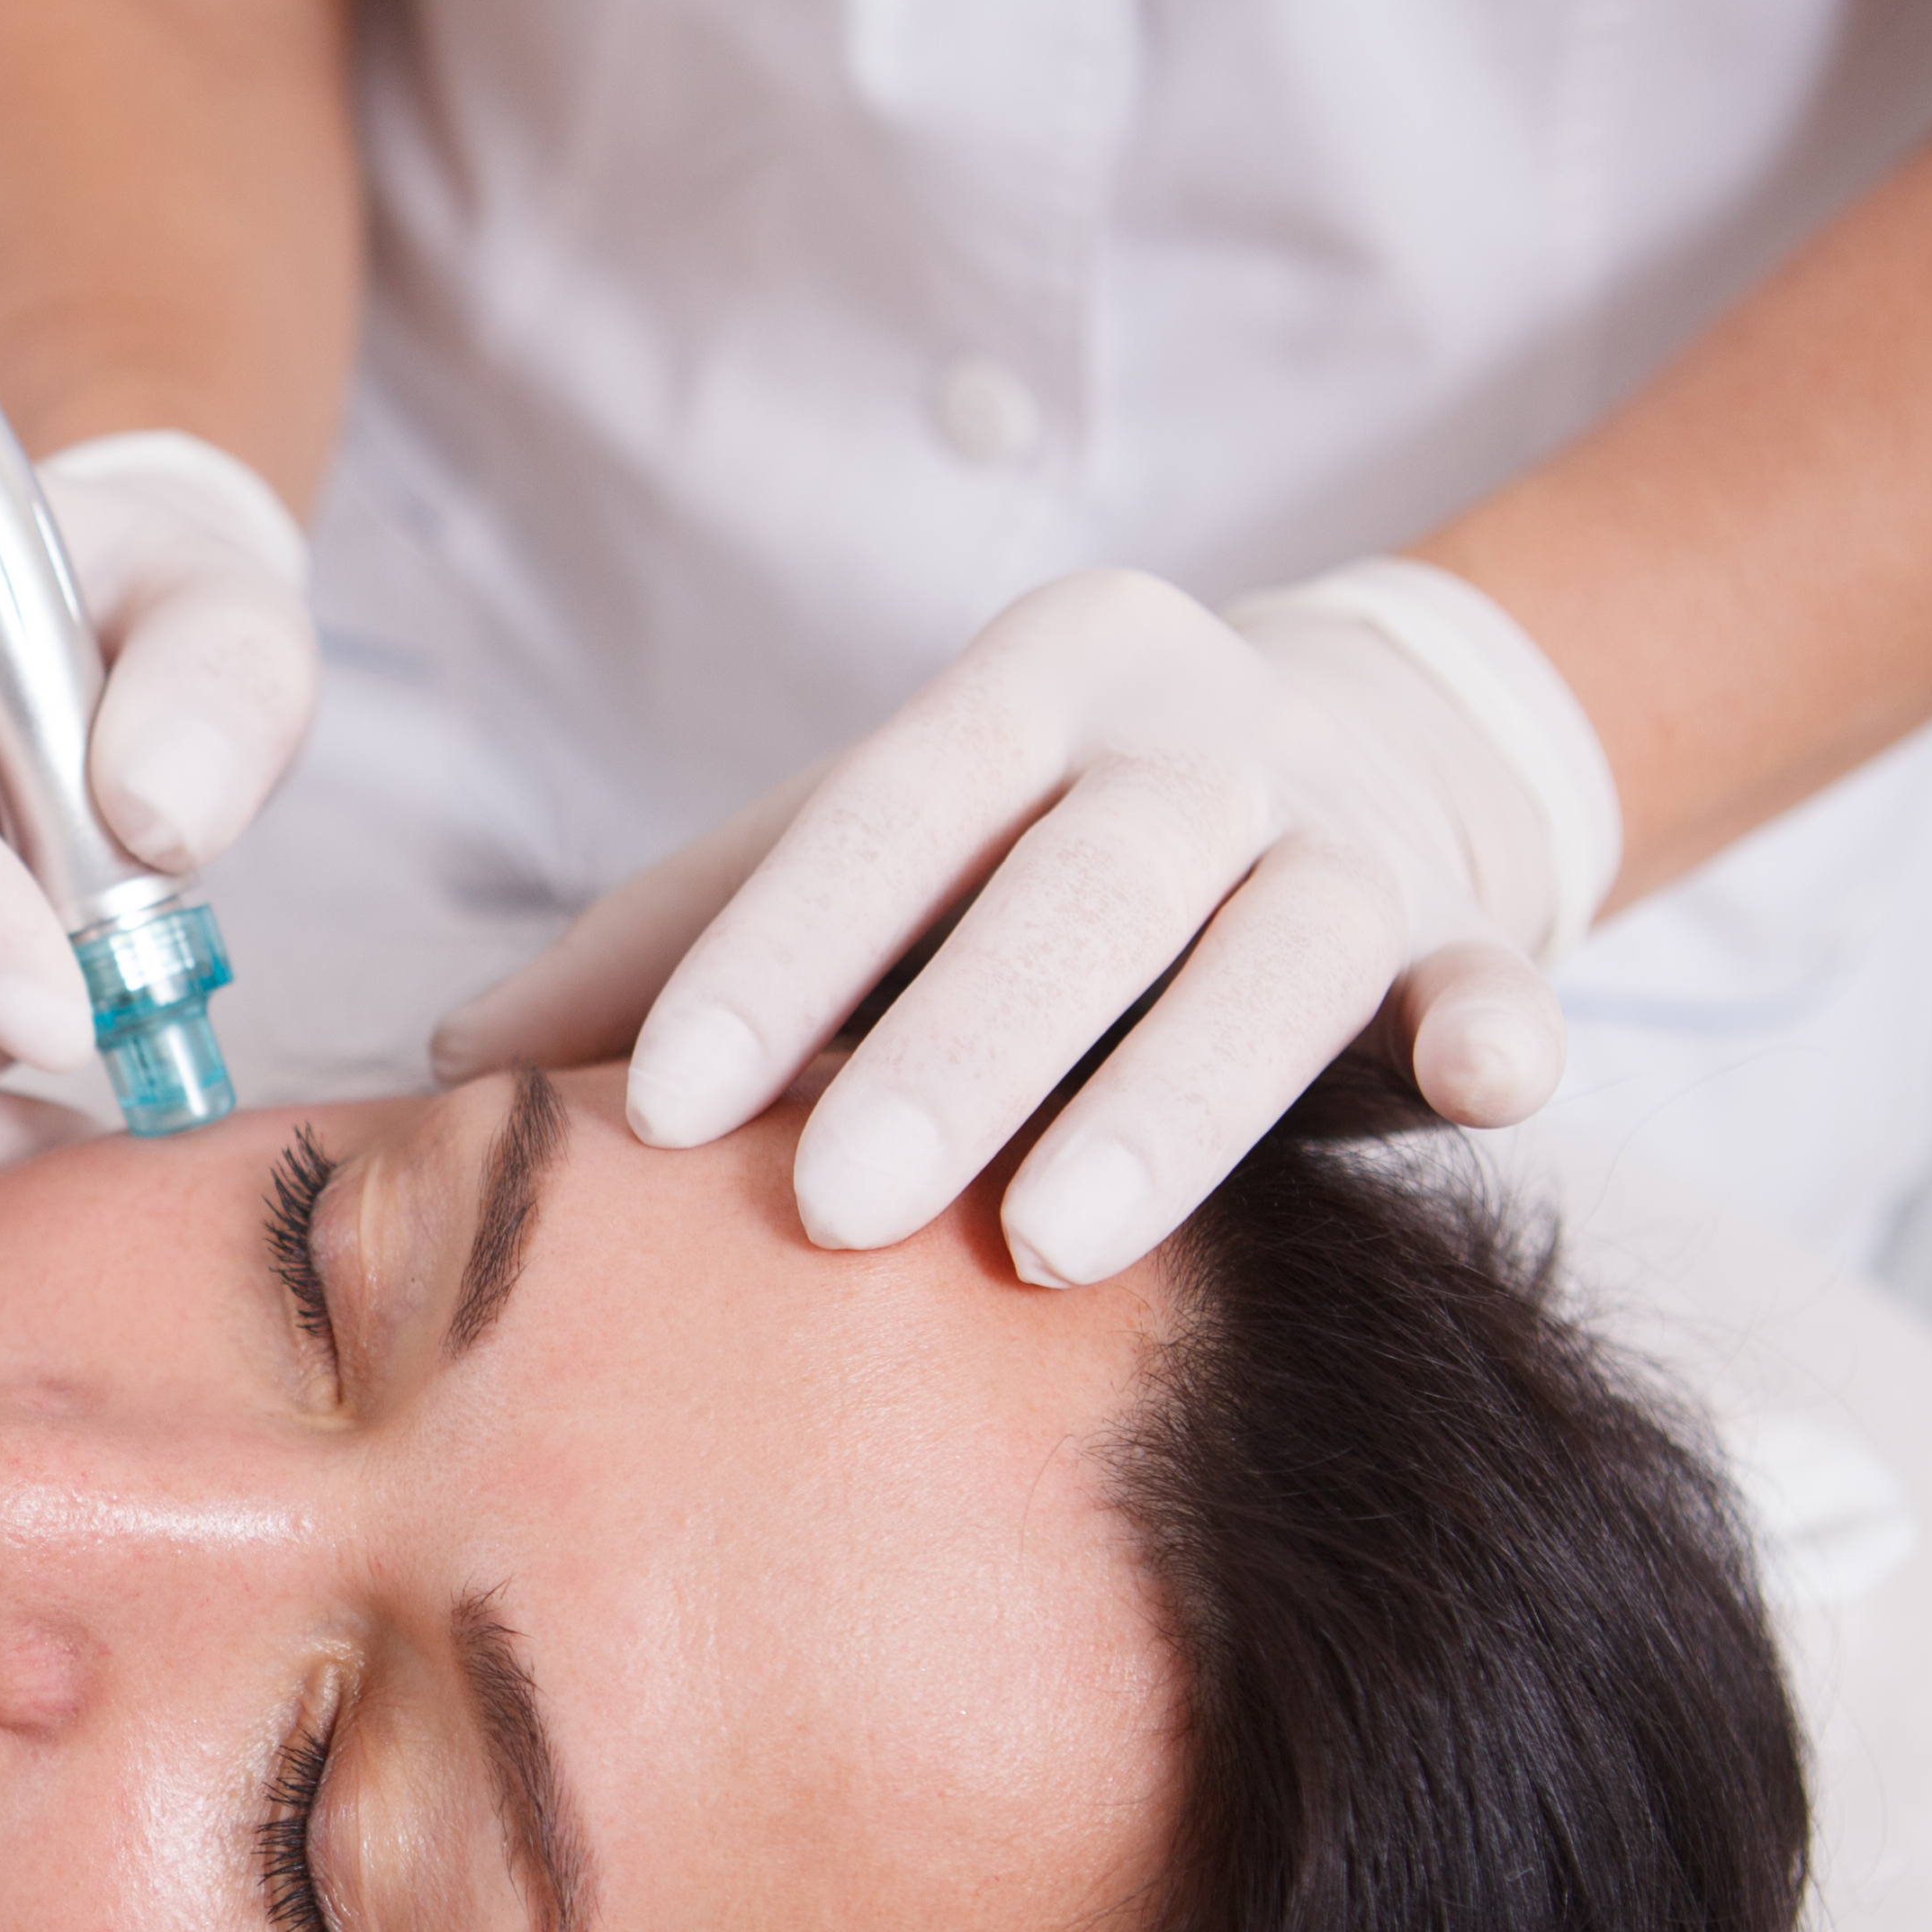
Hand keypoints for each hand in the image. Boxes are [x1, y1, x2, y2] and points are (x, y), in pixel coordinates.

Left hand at [433, 562, 1619, 1285]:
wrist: (1358, 734)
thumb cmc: (1037, 834)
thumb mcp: (872, 841)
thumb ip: (678, 938)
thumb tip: (438, 1064)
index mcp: (1022, 691)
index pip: (879, 816)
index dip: (775, 955)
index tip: (669, 1104)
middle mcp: (1192, 742)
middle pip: (1075, 890)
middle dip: (957, 1049)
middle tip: (839, 1213)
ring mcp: (1342, 834)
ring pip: (1272, 952)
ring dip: (1175, 1095)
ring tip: (1059, 1240)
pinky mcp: (1465, 926)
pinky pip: (1487, 978)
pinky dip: (1494, 1031)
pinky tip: (1490, 1084)